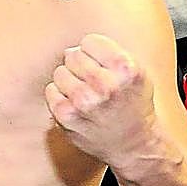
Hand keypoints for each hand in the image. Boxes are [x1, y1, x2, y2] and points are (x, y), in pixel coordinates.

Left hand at [45, 34, 153, 164]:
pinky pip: (50, 90)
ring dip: (68, 81)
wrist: (134, 144)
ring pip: (59, 72)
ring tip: (86, 95)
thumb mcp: (136, 74)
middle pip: (73, 56)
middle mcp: (105, 85)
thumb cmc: (133, 106)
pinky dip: (59, 96)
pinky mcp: (66, 114)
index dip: (93, 52)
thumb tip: (71, 49)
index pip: (90, 41)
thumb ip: (107, 54)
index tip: (100, 64)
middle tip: (94, 84)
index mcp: (126, 69)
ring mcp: (83, 100)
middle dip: (80, 66)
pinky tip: (76, 105)